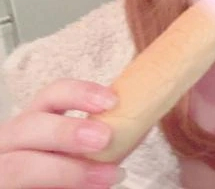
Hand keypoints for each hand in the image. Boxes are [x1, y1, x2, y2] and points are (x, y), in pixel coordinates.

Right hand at [0, 78, 124, 187]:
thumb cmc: (65, 172)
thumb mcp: (86, 153)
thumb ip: (107, 140)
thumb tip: (143, 123)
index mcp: (37, 122)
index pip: (51, 95)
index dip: (79, 93)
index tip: (112, 101)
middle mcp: (13, 142)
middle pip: (28, 125)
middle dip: (67, 131)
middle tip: (104, 138)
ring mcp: (2, 169)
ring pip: (19, 166)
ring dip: (66, 170)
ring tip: (106, 177)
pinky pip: (18, 187)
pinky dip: (55, 188)